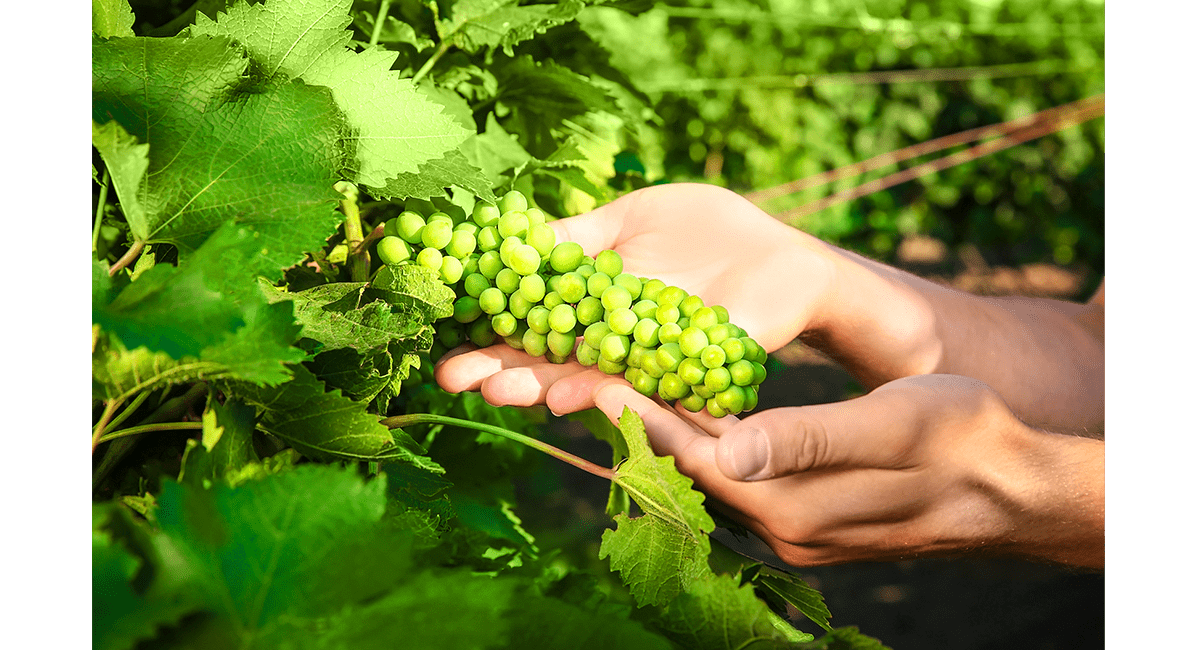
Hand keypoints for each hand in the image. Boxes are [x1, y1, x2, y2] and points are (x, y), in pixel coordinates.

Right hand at [436, 183, 836, 405]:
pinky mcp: (691, 379)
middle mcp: (614, 347)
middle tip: (455, 380)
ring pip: (589, 384)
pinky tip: (573, 395)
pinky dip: (612, 394)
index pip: (532, 331)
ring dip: (543, 389)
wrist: (782, 254)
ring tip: (499, 391)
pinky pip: (649, 392)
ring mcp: (649, 366)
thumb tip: (515, 240)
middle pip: (550, 366)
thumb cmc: (710, 232)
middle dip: (502, 374)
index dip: (490, 341)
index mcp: (594, 309)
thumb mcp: (635, 219)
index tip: (446, 346)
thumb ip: (582, 235)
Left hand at [585, 373, 1104, 568]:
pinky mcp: (809, 520)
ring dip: (675, 435)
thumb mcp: (890, 425)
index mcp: (795, 509)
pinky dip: (713, 446)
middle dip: (647, 426)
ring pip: (716, 478)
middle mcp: (784, 530)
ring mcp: (796, 531)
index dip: (648, 418)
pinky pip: (743, 481)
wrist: (1013, 487)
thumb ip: (806, 439)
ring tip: (632, 384)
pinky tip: (699, 413)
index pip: (699, 462)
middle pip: (695, 474)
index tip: (602, 378)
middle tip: (599, 374)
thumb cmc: (962, 440)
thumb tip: (727, 453)